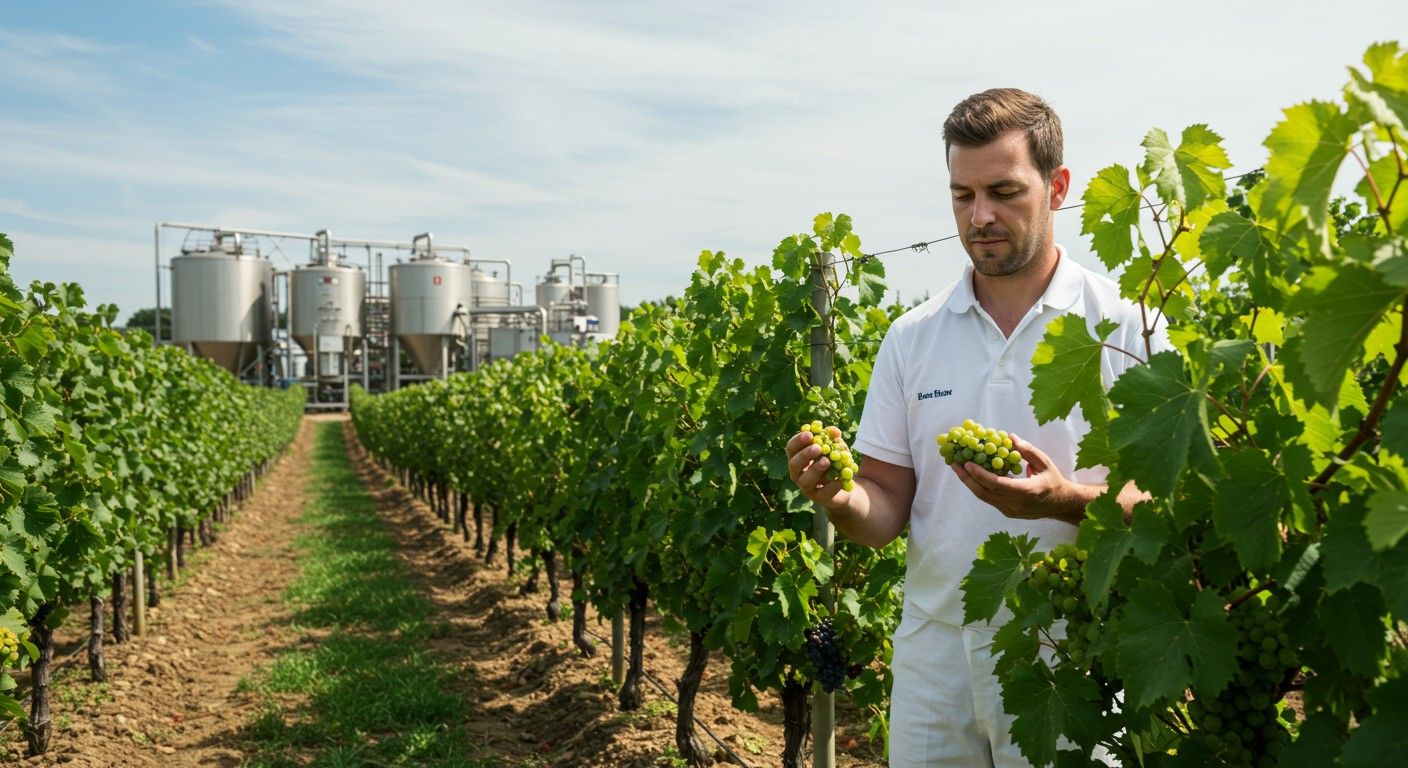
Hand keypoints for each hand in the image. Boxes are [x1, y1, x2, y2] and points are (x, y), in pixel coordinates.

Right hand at [786, 429, 850, 510]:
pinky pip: (823, 493)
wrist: (846, 486)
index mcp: (798, 458)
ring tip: (827, 462)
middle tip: (818, 448)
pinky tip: (839, 480)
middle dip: (805, 455)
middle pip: (794, 464)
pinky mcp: (820, 499)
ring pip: (805, 481)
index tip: (810, 434)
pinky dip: (831, 486)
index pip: (791, 448)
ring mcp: (807, 488)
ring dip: (815, 470)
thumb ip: (835, 439)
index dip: (798, 441)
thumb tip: (834, 431)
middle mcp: (798, 474)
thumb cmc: (836, 463)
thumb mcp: (837, 448)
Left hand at [950, 433, 1088, 525]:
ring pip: (984, 497)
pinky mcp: (1007, 513)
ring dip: (969, 483)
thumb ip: (1026, 450)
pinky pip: (990, 499)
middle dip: (967, 478)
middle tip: (954, 463)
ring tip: (958, 468)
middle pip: (984, 493)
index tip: (967, 463)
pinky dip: (979, 487)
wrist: (1061, 504)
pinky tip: (971, 475)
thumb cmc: (1053, 480)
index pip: (997, 484)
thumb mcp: (1044, 462)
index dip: (980, 474)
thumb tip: (1009, 436)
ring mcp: (1011, 511)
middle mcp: (1016, 504)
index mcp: (1027, 491)